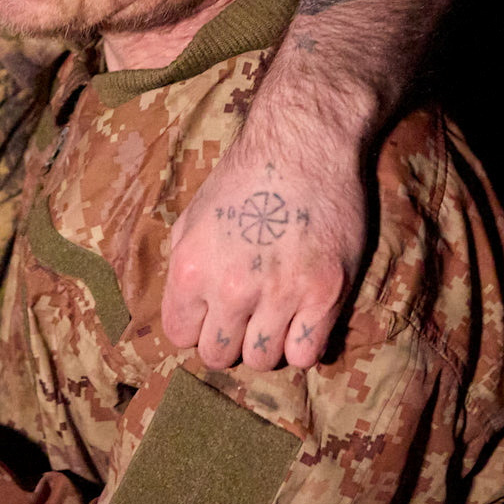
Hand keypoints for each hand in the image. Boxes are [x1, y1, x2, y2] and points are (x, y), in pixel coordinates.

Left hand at [162, 136, 361, 370]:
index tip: (214, 313)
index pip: (179, 335)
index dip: (197, 326)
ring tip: (276, 318)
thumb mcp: (195, 213)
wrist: (305, 142)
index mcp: (191, 269)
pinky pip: (306, 354)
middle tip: (246, 318)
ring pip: (262, 360)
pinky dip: (303, 345)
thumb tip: (184, 306)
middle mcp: (231, 288)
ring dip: (267, 344)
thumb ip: (184, 262)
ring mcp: (280, 294)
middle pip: (218, 355)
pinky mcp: (325, 294)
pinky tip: (304, 322)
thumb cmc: (247, 175)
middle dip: (229, 340)